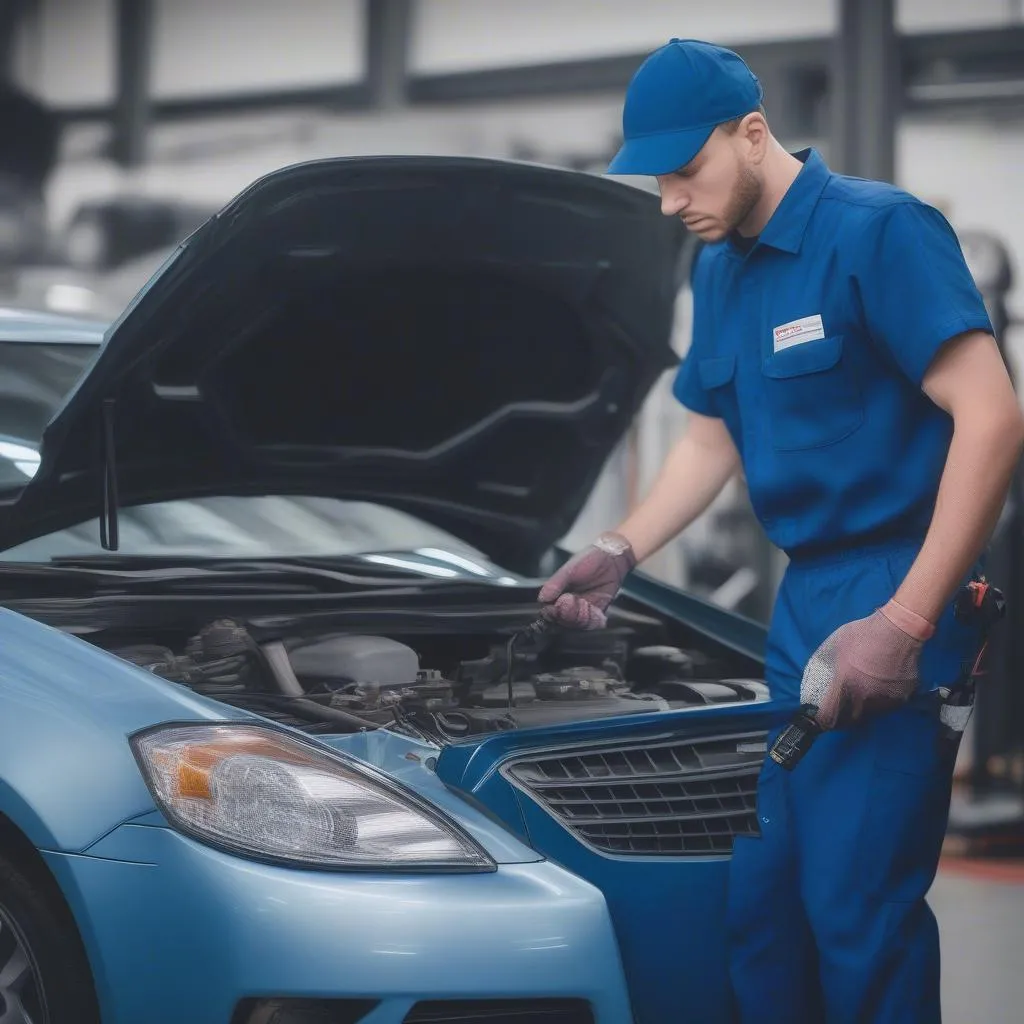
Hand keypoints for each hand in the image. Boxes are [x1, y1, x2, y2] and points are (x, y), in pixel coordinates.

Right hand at [537, 532, 636, 628]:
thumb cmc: (588, 560)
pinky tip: (593, 609)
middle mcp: (568, 606)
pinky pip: (592, 623)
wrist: (611, 559)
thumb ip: (555, 584)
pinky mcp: (597, 613)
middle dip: (565, 615)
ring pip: (576, 624)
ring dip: (578, 617)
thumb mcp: (569, 570)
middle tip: (569, 600)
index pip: (549, 612)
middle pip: (562, 621)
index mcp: (557, 596)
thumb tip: (542, 598)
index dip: (551, 613)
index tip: (555, 607)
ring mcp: (582, 611)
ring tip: (582, 602)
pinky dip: (591, 620)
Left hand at [801, 599, 934, 729]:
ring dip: (862, 710)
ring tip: (860, 698)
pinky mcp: (903, 699)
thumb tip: (819, 682)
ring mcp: (886, 700)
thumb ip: (827, 666)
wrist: (899, 629)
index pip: (828, 715)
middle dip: (841, 718)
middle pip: (849, 719)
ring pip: (870, 714)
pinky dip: (881, 702)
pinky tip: (879, 690)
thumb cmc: (863, 634)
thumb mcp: (835, 646)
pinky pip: (887, 706)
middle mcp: (865, 698)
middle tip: (839, 712)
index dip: (822, 719)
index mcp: (845, 685)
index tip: (820, 718)